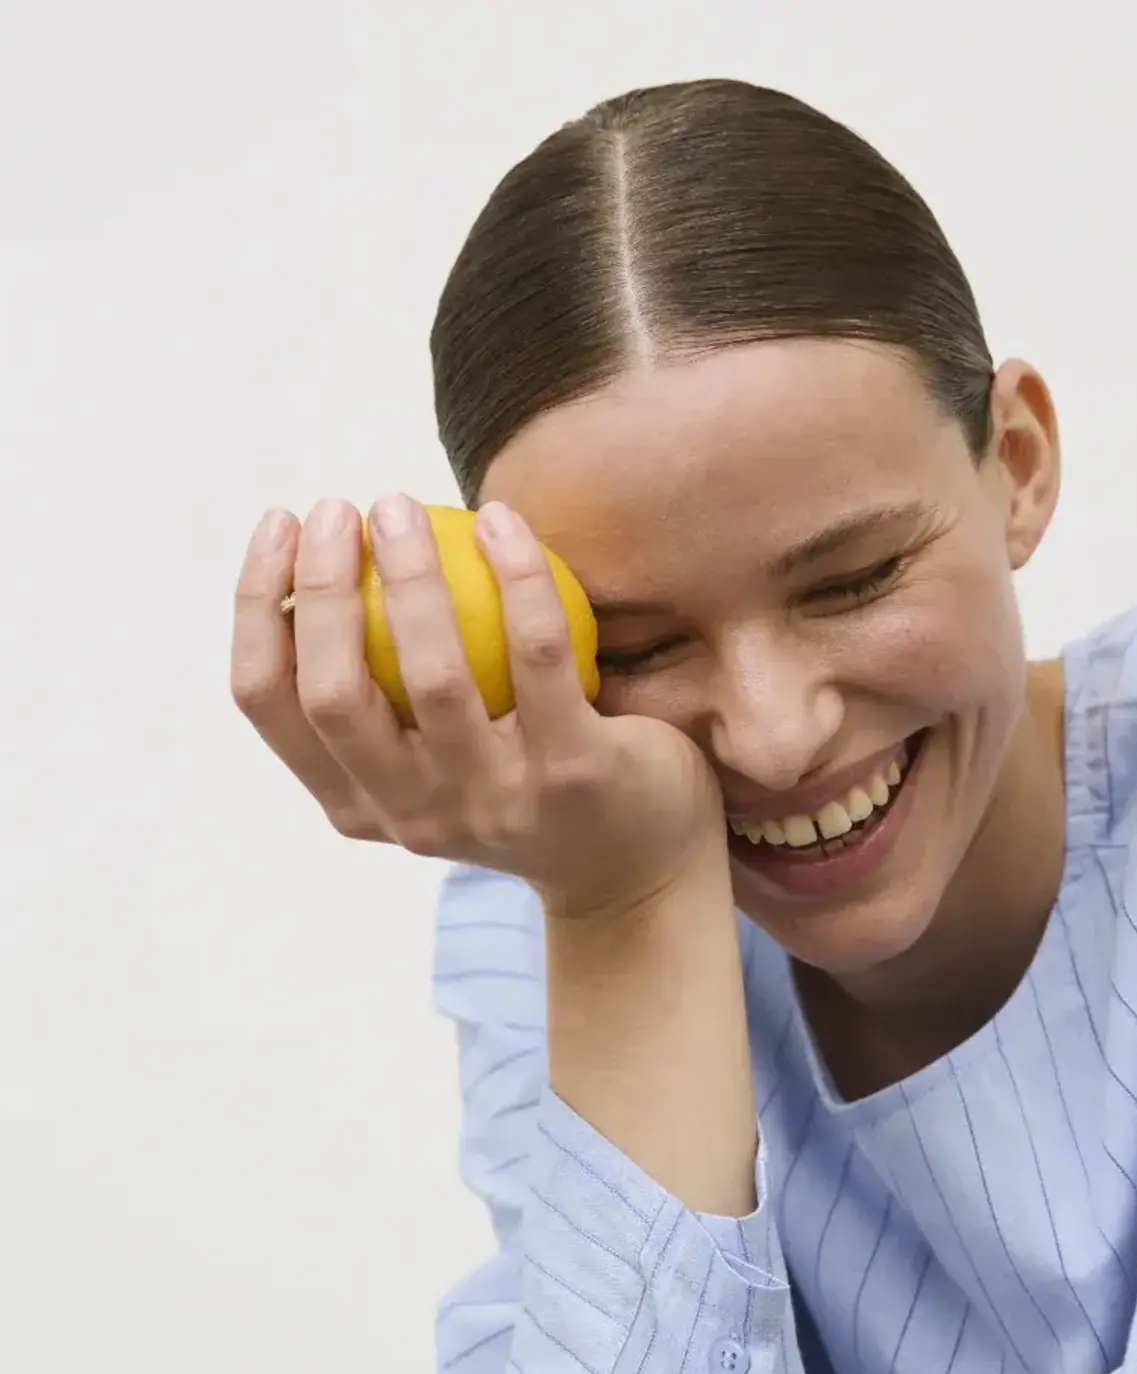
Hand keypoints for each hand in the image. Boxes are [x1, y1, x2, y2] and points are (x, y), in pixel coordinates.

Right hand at [230, 496, 726, 920]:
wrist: (641, 864)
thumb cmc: (521, 779)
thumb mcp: (430, 753)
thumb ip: (378, 690)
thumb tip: (318, 555)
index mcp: (358, 803)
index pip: (269, 704)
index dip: (256, 606)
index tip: (279, 527)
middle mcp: (414, 816)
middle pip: (333, 695)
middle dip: (322, 587)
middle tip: (339, 507)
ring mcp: (494, 803)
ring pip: (433, 677)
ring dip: (410, 574)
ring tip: (403, 506)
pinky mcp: (573, 776)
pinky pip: (537, 653)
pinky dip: (516, 574)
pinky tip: (501, 520)